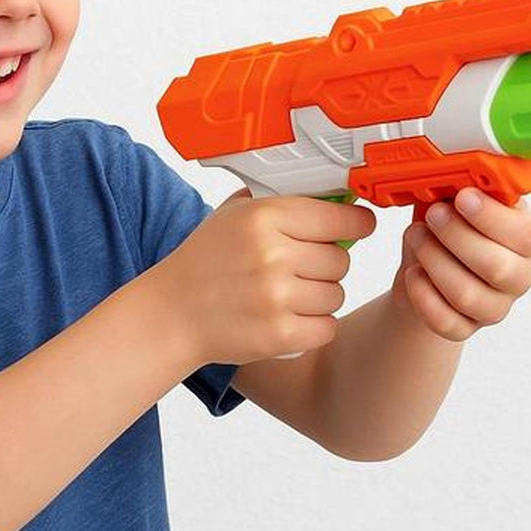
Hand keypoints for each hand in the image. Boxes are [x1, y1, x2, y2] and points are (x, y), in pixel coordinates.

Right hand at [148, 187, 375, 365]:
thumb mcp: (234, 214)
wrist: (172, 313)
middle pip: (341, 259)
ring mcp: (276, 297)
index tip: (358, 226)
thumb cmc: (205, 261)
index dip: (355, 223)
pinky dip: (313, 326)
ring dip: (319, 296)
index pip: (341, 218)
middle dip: (325, 264)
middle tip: (298, 268)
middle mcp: (272, 254)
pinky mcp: (280, 335)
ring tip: (286, 294)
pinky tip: (288, 318)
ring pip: (336, 294)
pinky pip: (327, 327)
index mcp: (263, 217)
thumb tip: (337, 195)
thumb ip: (281, 199)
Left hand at [392, 187, 530, 341]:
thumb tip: (456, 169)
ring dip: (434, 261)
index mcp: (526, 238)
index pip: (524, 234)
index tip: (462, 198)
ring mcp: (494, 306)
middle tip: (432, 215)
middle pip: (497, 268)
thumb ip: (460, 187)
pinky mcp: (466, 328)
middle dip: (457, 237)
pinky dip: (423, 295)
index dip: (491, 217)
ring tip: (415, 237)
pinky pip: (447, 322)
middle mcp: (518, 275)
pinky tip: (412, 273)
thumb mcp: (453, 200)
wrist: (421, 268)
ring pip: (468, 295)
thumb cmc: (444, 229)